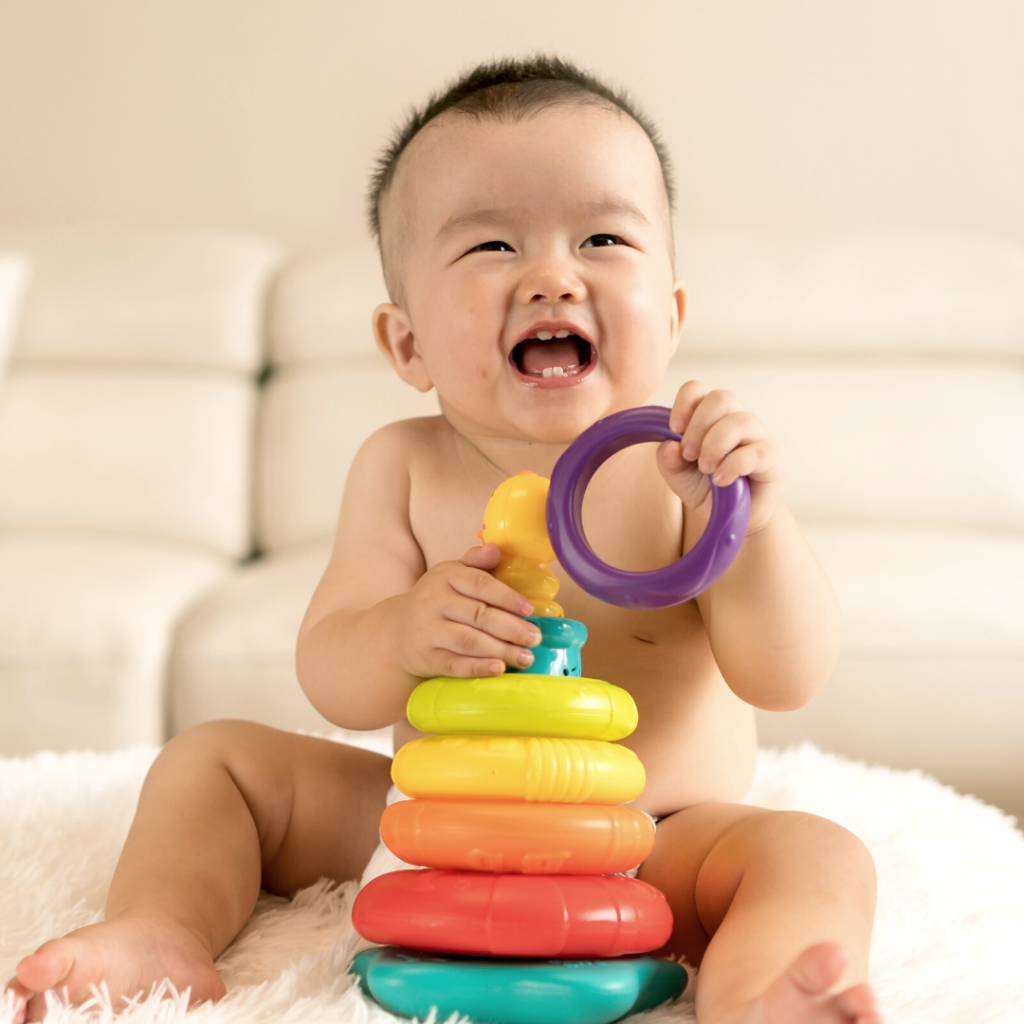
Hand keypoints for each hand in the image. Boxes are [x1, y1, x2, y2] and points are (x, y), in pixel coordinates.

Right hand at [392, 543, 540, 678]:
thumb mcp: (451, 574)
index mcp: (444, 576)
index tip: (530, 610)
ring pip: (469, 641)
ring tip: (526, 657)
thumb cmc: (437, 600)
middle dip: (511, 628)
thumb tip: (497, 549)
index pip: (480, 584)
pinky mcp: (425, 657)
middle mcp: (433, 601)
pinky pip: (454, 663)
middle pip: (478, 615)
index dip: (507, 597)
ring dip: (501, 650)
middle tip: (535, 638)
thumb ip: (475, 562)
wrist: (397, 630)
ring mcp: (427, 630)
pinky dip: (477, 667)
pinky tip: (498, 669)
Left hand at [657, 381, 783, 533]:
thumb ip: (668, 460)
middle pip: (721, 398)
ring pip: (740, 421)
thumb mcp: (679, 476)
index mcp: (711, 415)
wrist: (733, 517)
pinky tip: (721, 481)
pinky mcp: (772, 458)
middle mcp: (736, 418)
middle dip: (698, 426)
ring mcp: (757, 436)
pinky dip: (732, 466)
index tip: (674, 429)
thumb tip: (669, 446)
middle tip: (689, 454)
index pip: (698, 389)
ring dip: (715, 444)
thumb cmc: (706, 488)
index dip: (684, 404)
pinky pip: (754, 453)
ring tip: (706, 468)